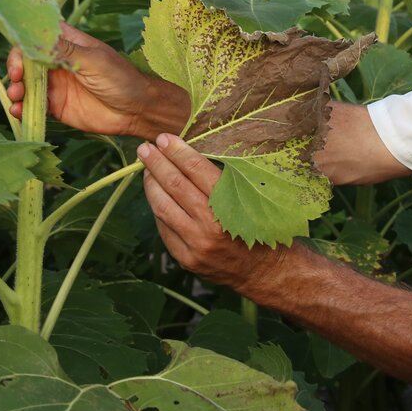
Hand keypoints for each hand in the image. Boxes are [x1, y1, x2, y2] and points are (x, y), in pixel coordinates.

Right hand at [7, 23, 185, 137]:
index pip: (37, 35)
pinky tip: (19, 111)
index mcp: (67, 43)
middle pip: (25, 60)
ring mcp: (55, 84)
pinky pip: (32, 105)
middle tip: (17, 78)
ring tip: (17, 97)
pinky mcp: (55, 106)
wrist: (136, 111)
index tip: (20, 55)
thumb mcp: (94, 61)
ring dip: (15, 88)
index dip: (23, 42)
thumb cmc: (121, 78)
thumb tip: (39, 37)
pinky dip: (21, 107)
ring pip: (25, 83)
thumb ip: (66, 51)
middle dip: (15, 67)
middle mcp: (57, 62)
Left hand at [138, 134, 291, 293]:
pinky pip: (164, 229)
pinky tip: (156, 196)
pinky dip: (158, 209)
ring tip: (146, 170)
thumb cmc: (262, 228)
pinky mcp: (186, 259)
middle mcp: (211, 226)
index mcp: (231, 204)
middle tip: (146, 148)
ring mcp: (196, 245)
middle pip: (175, 186)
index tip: (164, 138)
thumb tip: (190, 153)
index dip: (177, 151)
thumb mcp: (252, 198)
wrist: (266, 272)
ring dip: (151, 185)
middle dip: (157, 164)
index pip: (196, 170)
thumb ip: (223, 179)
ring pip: (163, 207)